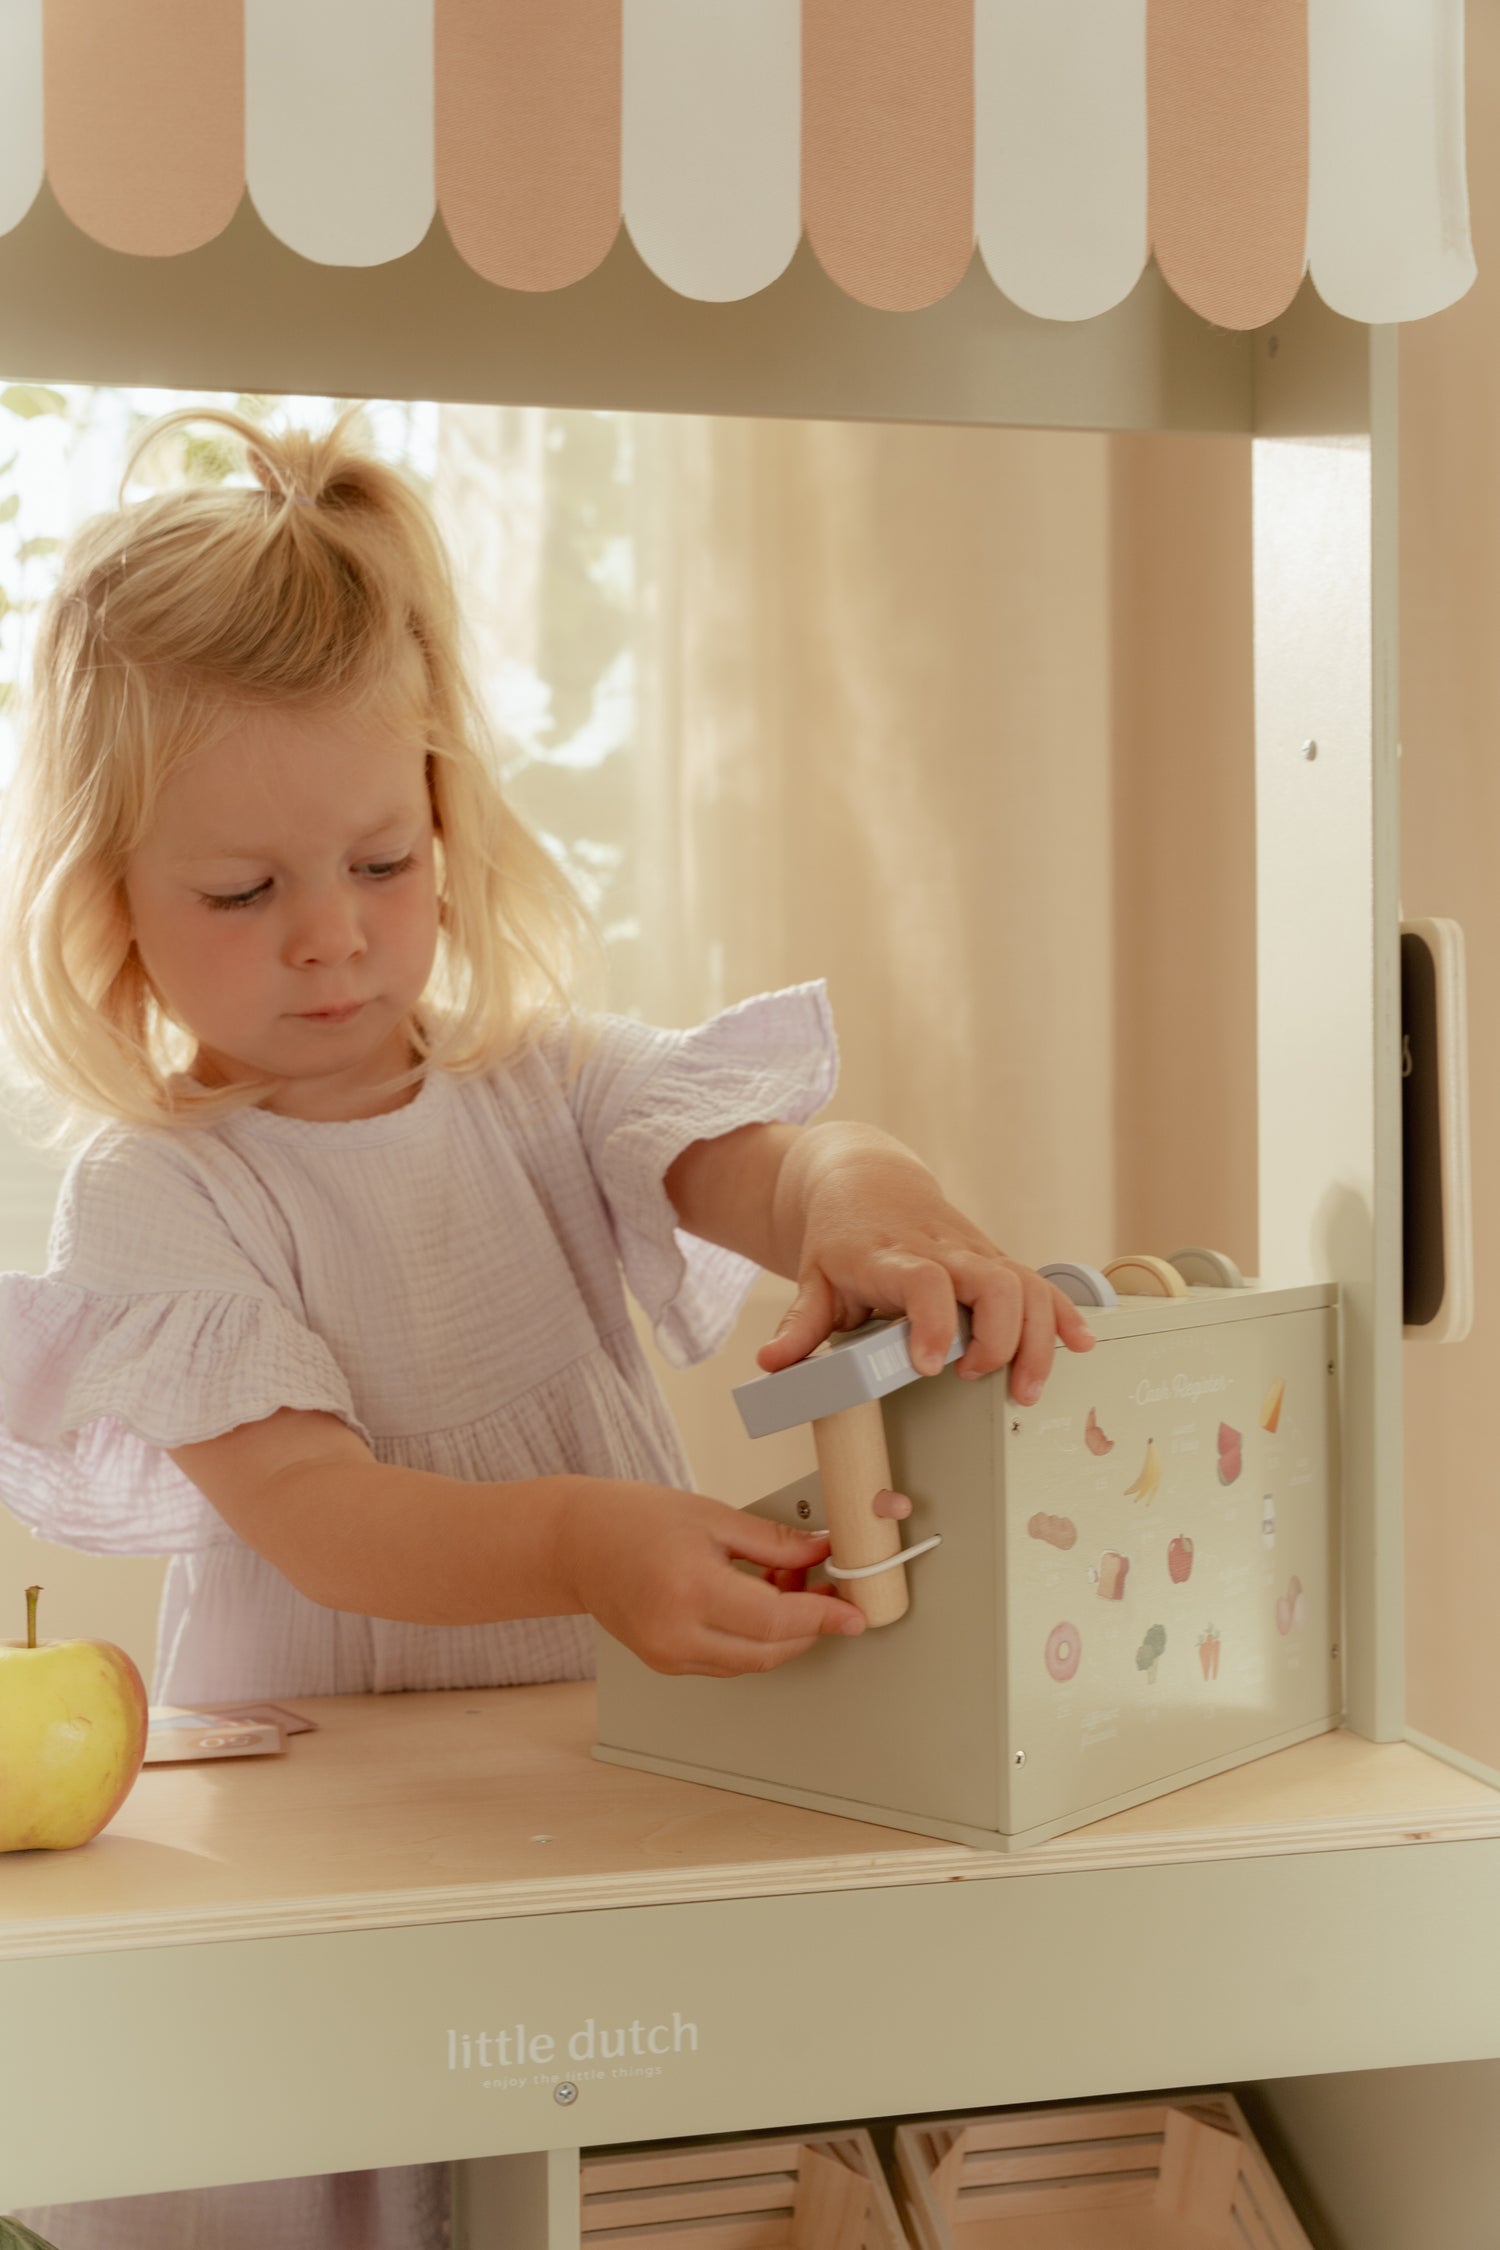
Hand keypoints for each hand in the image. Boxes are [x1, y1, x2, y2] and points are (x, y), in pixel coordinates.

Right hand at [556, 1481, 864, 1676]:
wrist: (576, 1542)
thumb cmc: (635, 1519)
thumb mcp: (713, 1516)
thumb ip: (774, 1542)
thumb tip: (822, 1555)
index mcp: (690, 1590)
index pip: (777, 1620)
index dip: (824, 1616)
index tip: (854, 1613)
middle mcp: (677, 1634)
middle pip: (769, 1651)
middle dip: (808, 1625)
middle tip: (822, 1585)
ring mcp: (668, 1656)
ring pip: (751, 1663)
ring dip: (782, 1634)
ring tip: (782, 1583)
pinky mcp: (666, 1663)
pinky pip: (727, 1662)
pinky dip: (752, 1640)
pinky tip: (755, 1602)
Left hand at [757, 1131, 1094, 1404]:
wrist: (865, 1180)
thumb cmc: (841, 1235)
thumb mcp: (812, 1277)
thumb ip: (799, 1326)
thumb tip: (771, 1364)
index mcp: (892, 1256)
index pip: (924, 1281)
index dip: (932, 1323)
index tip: (928, 1365)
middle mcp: (942, 1250)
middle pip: (993, 1281)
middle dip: (999, 1337)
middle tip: (977, 1378)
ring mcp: (975, 1253)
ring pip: (1025, 1284)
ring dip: (1037, 1338)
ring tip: (1026, 1388)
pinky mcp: (995, 1260)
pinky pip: (1039, 1282)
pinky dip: (1063, 1313)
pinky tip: (1079, 1342)